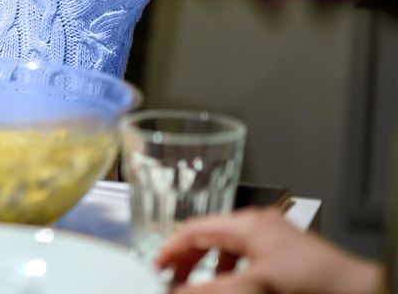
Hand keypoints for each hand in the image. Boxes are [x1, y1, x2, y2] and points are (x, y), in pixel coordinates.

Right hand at [154, 209, 381, 293]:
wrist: (358, 291)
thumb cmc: (315, 282)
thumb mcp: (252, 286)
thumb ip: (211, 289)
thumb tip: (178, 291)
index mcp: (246, 224)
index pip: (192, 229)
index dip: (169, 249)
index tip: (154, 268)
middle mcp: (257, 225)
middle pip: (207, 238)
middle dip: (186, 261)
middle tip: (170, 281)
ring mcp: (272, 238)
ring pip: (225, 249)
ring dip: (206, 268)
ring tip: (196, 286)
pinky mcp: (284, 254)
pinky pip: (244, 257)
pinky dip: (229, 271)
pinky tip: (230, 286)